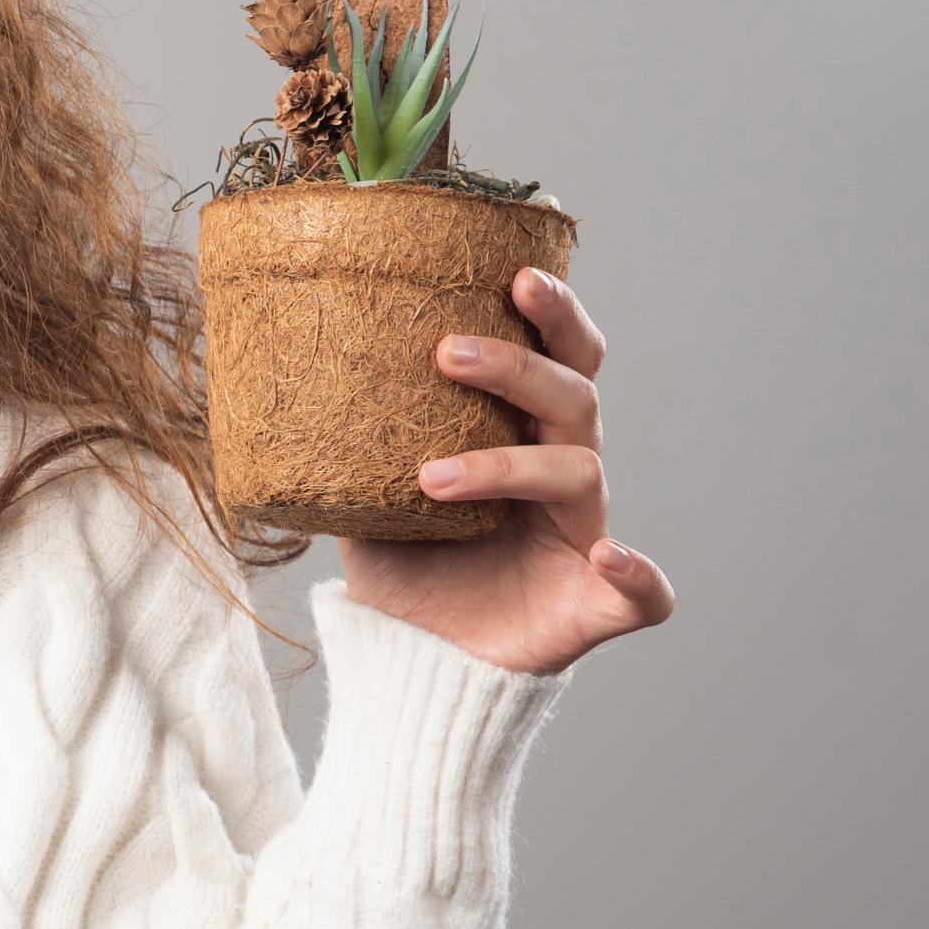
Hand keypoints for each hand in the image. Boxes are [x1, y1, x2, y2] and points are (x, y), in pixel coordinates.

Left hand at [336, 264, 677, 675]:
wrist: (415, 657)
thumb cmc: (405, 566)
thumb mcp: (364, 495)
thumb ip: (350, 441)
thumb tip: (286, 375)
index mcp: (522, 435)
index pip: (555, 356)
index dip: (550, 311)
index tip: (512, 271)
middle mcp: (562, 473)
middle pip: (573, 395)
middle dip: (519, 364)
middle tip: (448, 350)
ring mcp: (585, 534)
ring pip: (580, 473)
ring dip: (507, 465)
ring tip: (430, 478)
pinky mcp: (596, 604)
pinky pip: (643, 592)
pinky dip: (637, 573)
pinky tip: (608, 556)